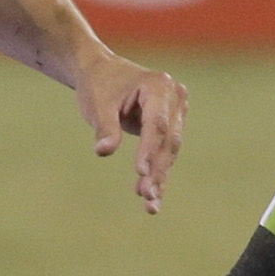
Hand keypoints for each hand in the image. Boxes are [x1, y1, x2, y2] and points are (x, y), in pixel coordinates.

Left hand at [75, 49, 187, 212]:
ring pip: (169, 150)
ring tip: (150, 204)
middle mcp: (174, 97)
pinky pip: (165, 152)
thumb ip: (105, 127)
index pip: (157, 123)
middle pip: (168, 140)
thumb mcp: (98, 104)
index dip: (150, 149)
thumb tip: (103, 151)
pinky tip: (153, 199)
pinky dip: (158, 174)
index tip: (141, 173)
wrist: (102, 71)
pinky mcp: (171, 126)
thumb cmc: (99, 85)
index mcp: (158, 86)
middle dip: (157, 169)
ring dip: (159, 177)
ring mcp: (176, 111)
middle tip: (146, 195)